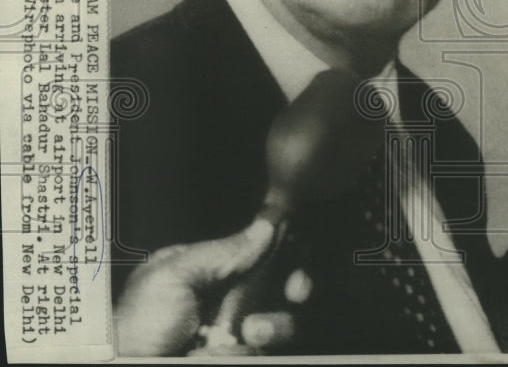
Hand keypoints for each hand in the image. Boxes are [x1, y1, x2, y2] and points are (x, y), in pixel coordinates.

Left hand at [115, 218, 288, 355]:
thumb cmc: (135, 329)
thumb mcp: (173, 275)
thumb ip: (223, 250)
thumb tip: (266, 226)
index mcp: (206, 271)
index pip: (259, 251)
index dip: (285, 248)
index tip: (299, 249)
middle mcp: (227, 300)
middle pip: (283, 282)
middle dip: (298, 283)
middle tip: (296, 290)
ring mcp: (236, 333)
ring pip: (287, 318)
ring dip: (279, 322)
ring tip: (253, 331)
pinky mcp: (241, 356)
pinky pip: (276, 347)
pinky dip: (265, 344)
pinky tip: (244, 344)